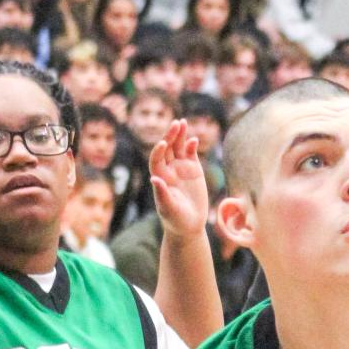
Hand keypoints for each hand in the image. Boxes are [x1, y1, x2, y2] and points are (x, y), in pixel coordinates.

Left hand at [150, 120, 208, 240]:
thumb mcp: (167, 208)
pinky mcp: (194, 169)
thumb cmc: (175, 219)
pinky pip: (191, 153)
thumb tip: (154, 178)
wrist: (188, 225)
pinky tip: (193, 140)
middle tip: (176, 124)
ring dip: (180, 135)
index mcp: (159, 176)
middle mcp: (168, 169)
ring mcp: (181, 168)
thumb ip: (162, 193)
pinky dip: (191, 145)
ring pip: (178, 147)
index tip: (163, 143)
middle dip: (170, 135)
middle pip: (167, 147)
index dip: (159, 150)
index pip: (156, 158)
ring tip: (183, 122)